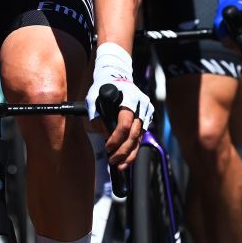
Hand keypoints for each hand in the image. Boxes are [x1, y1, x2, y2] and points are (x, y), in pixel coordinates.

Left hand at [86, 42, 151, 170]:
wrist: (118, 76)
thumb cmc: (104, 87)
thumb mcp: (95, 97)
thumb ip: (97, 115)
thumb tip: (102, 133)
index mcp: (130, 99)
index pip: (125, 124)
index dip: (116, 138)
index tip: (107, 147)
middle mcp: (141, 107)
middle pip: (134, 135)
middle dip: (123, 151)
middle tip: (112, 160)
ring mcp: (146, 112)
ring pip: (139, 139)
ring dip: (129, 154)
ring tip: (120, 166)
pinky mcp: (146, 118)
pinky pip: (140, 137)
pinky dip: (133, 149)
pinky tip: (126, 159)